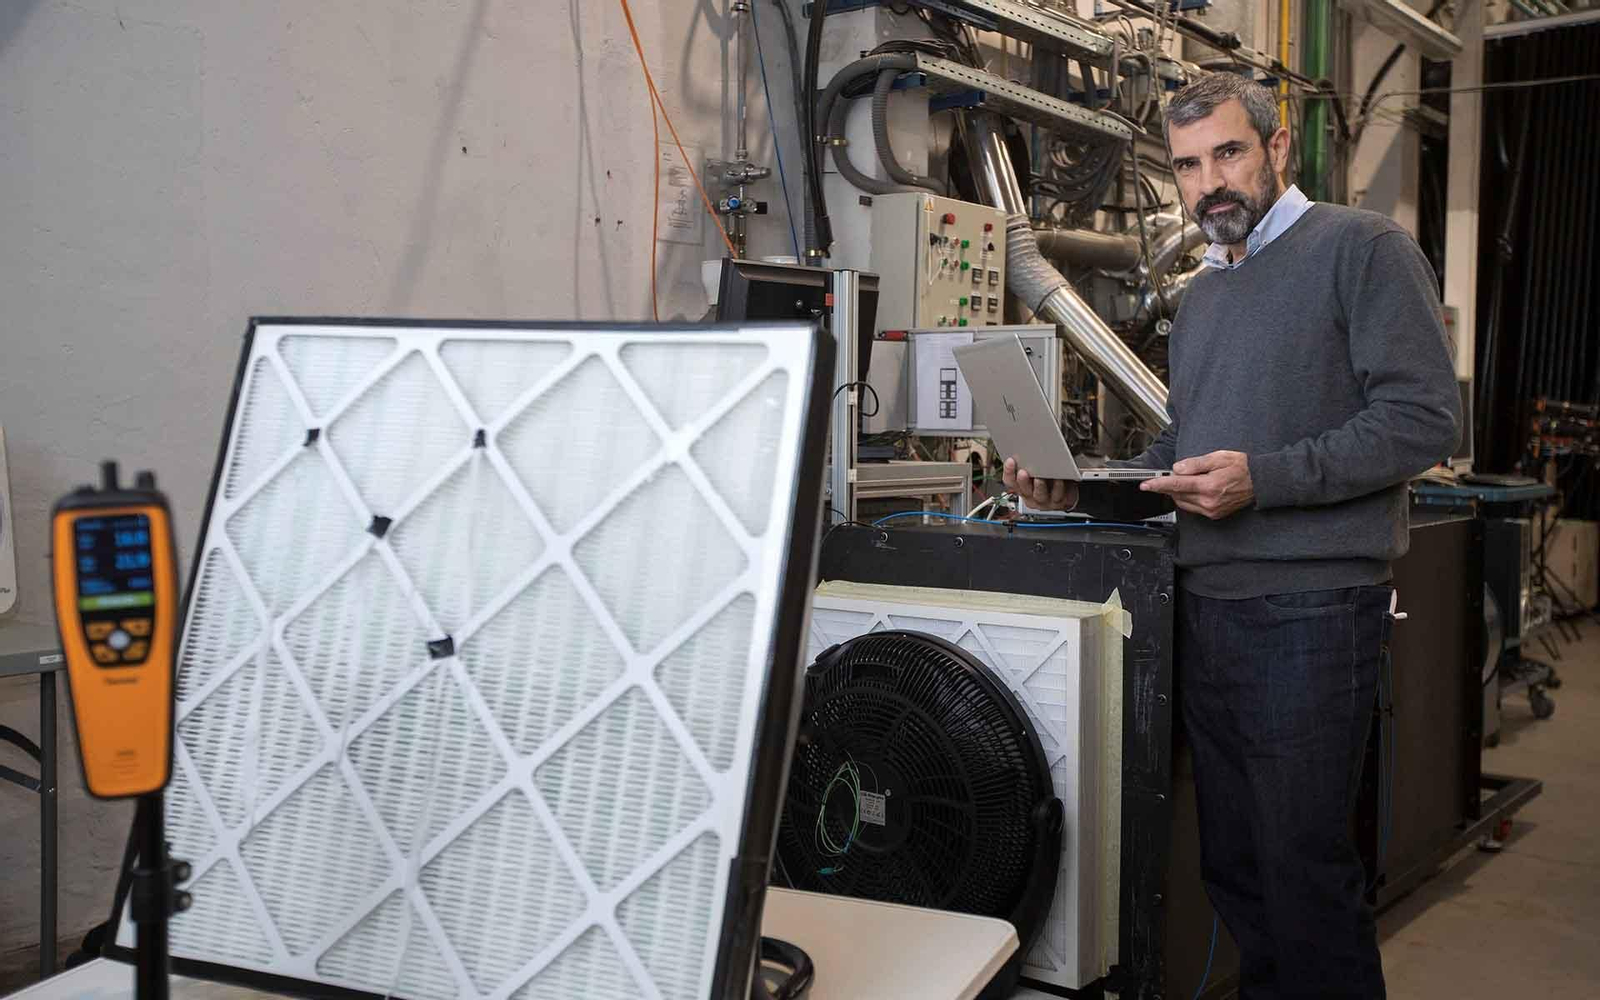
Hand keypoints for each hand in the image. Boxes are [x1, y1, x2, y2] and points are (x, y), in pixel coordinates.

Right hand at [1002, 456, 1078, 510]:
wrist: (1066, 492)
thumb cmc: (1048, 479)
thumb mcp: (1034, 471)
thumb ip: (1027, 464)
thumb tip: (1024, 449)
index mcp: (1021, 488)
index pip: (1010, 481)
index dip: (1008, 472)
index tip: (1010, 461)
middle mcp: (1031, 496)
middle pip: (1023, 490)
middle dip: (1022, 481)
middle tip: (1022, 472)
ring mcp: (1044, 501)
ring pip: (1039, 495)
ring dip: (1039, 487)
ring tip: (1039, 479)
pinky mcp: (1058, 501)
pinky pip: (1057, 495)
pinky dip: (1058, 487)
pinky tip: (1059, 480)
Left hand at [1140, 450, 1254, 518]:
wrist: (1260, 482)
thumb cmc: (1242, 467)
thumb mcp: (1218, 457)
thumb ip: (1196, 463)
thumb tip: (1178, 468)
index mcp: (1209, 486)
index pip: (1177, 485)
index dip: (1158, 484)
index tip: (1145, 485)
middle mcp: (1209, 501)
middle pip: (1177, 495)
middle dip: (1167, 486)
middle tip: (1164, 476)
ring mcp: (1212, 510)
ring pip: (1183, 503)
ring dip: (1177, 492)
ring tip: (1184, 480)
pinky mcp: (1214, 514)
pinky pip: (1192, 508)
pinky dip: (1187, 499)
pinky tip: (1193, 489)